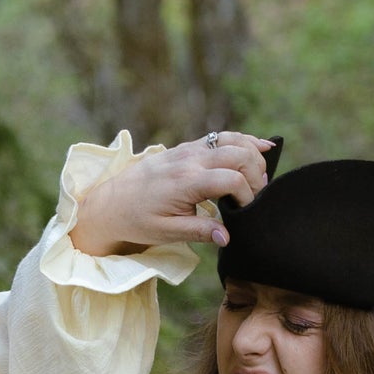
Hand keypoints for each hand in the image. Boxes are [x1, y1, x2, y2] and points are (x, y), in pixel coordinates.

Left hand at [69, 132, 275, 257]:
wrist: (110, 203)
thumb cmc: (137, 220)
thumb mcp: (167, 233)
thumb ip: (199, 232)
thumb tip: (227, 237)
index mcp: (186, 182)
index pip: (232, 180)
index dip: (247, 196)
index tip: (245, 212)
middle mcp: (190, 160)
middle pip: (238, 155)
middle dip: (256, 174)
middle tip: (256, 196)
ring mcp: (189, 150)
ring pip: (233, 139)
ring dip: (253, 154)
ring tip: (262, 174)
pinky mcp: (187, 147)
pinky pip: (221, 136)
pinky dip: (243, 140)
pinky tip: (261, 146)